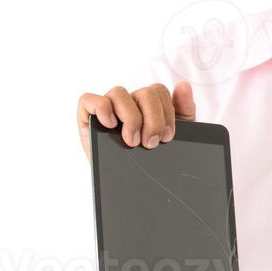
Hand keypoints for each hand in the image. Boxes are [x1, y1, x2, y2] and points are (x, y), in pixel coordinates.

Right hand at [75, 81, 194, 160]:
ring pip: (119, 92)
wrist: (136, 186)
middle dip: (153, 120)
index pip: (158, 90)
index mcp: (148, 104)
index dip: (166, 111)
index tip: (167, 137)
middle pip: (144, 92)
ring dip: (130, 117)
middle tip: (151, 143)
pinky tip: (111, 125)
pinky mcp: (87, 117)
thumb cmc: (153, 157)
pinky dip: (101, 108)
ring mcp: (108, 108)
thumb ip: (184, 109)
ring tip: (132, 141)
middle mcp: (128, 103)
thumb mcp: (177, 135)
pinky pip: (88, 99)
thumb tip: (183, 85)